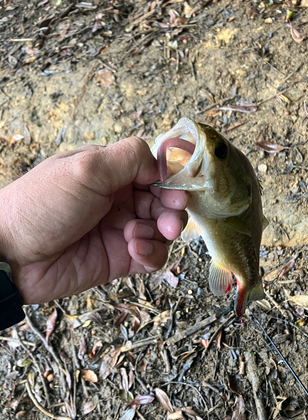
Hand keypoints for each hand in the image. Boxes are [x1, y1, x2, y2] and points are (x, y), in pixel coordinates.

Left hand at [0, 138, 187, 303]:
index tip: (177, 190)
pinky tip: (136, 250)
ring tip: (139, 236)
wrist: (12, 256)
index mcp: (110, 174)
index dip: (170, 181)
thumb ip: (129, 158)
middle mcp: (118, 201)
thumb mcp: (85, 168)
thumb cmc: (41, 205)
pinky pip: (152, 257)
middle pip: (164, 202)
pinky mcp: (121, 260)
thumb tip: (161, 165)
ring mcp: (120, 231)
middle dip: (172, 209)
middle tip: (169, 218)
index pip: (154, 172)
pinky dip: (152, 254)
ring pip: (162, 230)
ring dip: (162, 232)